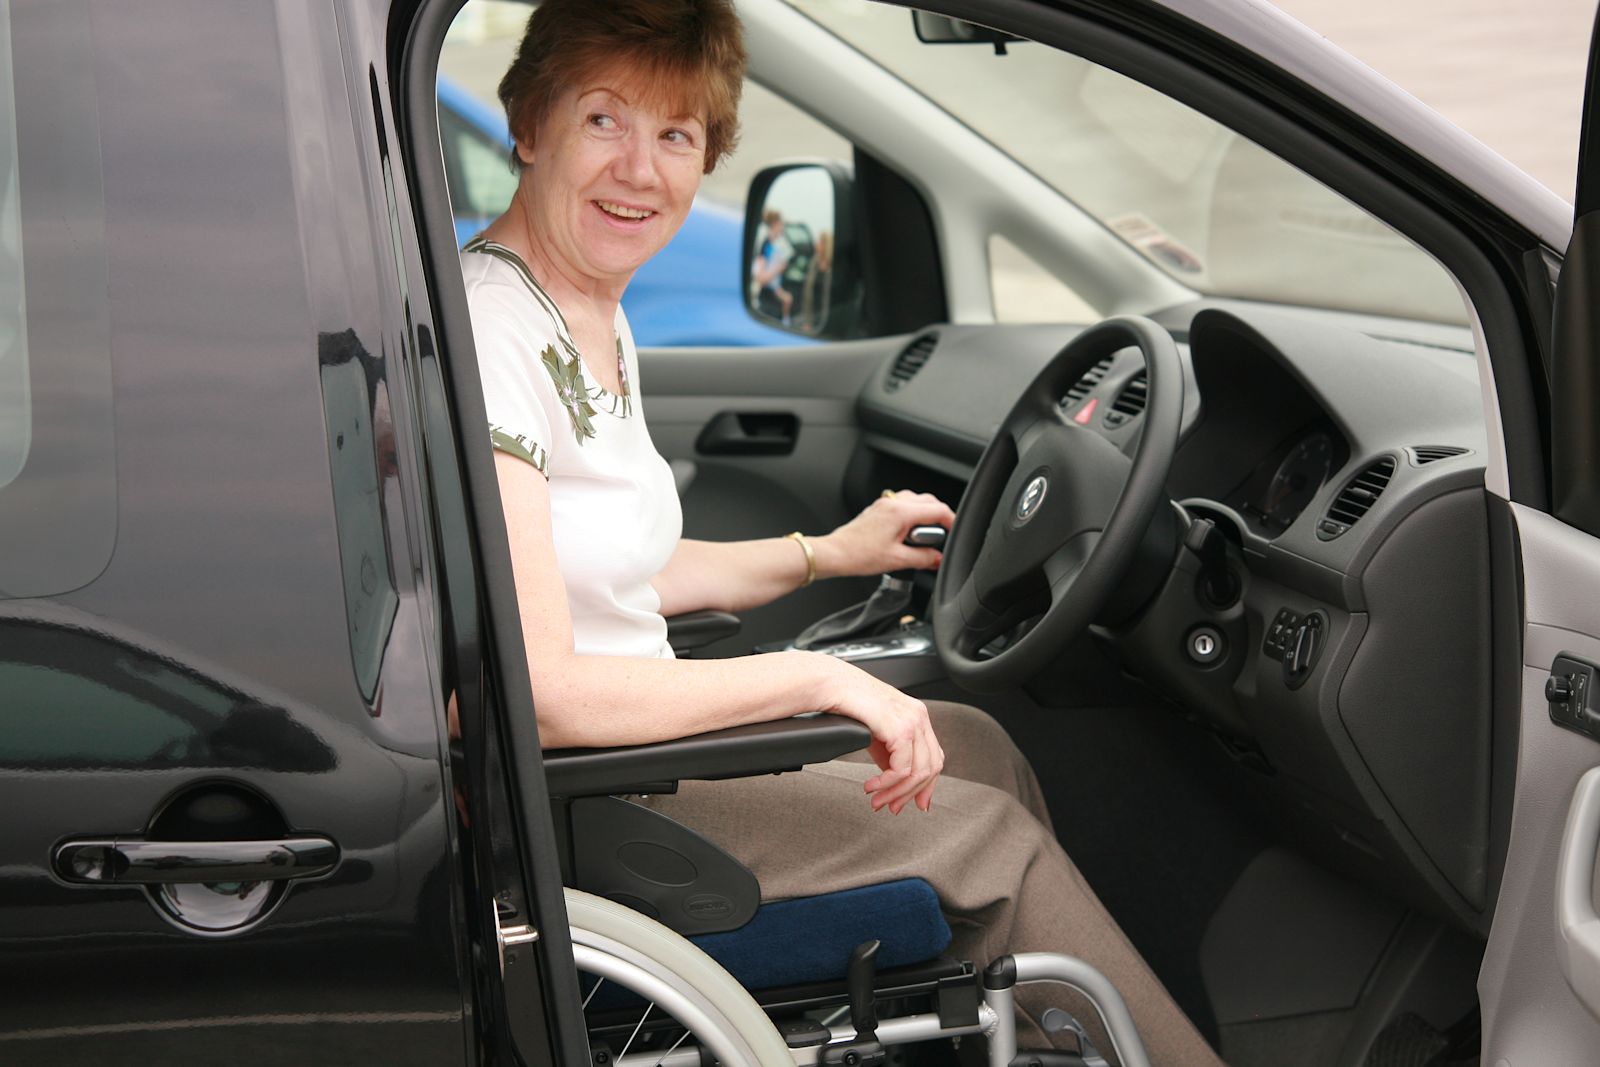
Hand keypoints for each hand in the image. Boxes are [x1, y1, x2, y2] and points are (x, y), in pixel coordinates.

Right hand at [805, 653, 944, 813]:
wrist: (830, 685)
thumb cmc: (848, 704)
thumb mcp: (878, 733)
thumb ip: (892, 754)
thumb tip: (897, 781)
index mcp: (918, 716)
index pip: (935, 758)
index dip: (927, 786)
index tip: (916, 804)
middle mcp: (920, 717)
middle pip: (931, 768)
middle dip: (910, 794)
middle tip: (891, 808)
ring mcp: (913, 722)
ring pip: (918, 773)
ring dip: (895, 793)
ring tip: (876, 800)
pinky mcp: (900, 729)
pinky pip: (902, 769)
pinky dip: (887, 784)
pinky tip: (871, 786)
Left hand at [813, 490, 955, 579]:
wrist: (835, 554)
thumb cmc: (859, 555)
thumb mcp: (898, 560)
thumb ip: (923, 558)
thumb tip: (938, 558)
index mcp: (901, 512)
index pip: (937, 510)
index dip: (952, 522)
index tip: (955, 533)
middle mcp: (893, 503)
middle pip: (928, 501)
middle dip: (940, 517)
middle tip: (943, 536)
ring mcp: (884, 504)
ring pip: (915, 501)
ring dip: (925, 515)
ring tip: (924, 537)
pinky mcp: (877, 510)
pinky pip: (902, 505)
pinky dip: (911, 515)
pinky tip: (908, 534)